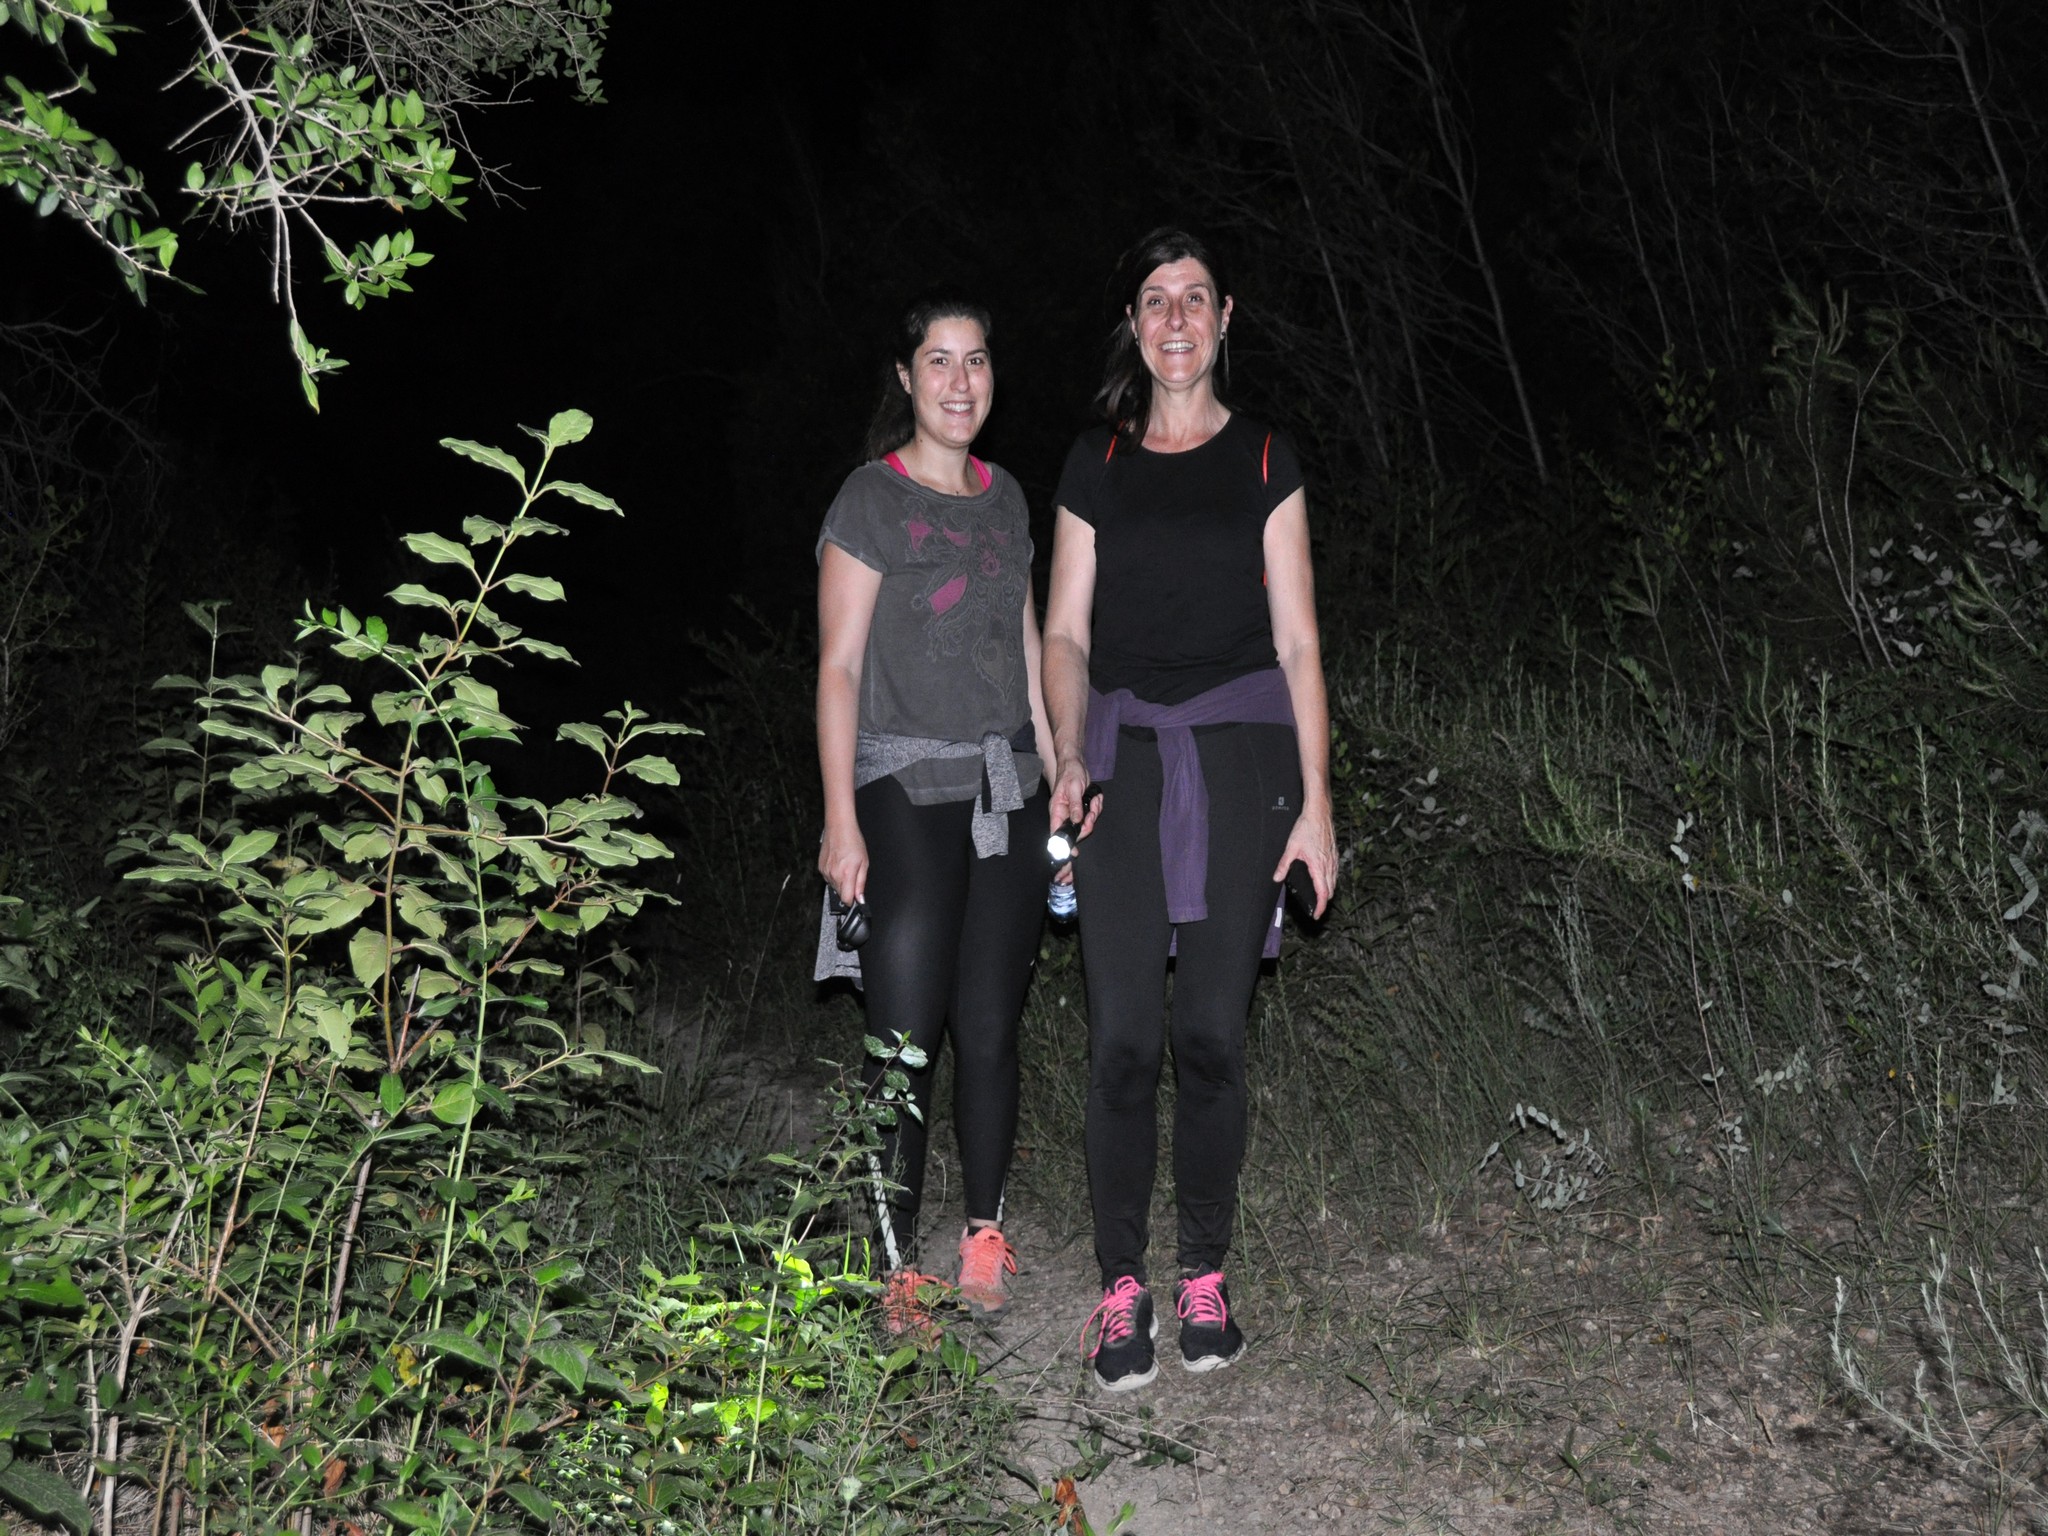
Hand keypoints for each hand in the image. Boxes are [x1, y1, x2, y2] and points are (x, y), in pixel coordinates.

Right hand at [819, 816, 867, 906]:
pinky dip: (834, 875)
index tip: (856, 897)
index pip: (846, 900)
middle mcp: (834, 875)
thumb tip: (860, 898)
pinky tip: (839, 864)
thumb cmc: (853, 841)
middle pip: (840, 894)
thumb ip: (861, 883)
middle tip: (853, 875)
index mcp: (846, 874)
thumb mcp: (864, 863)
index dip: (852, 900)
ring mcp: (825, 871)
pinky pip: (828, 878)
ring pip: (834, 886)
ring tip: (846, 867)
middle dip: (847, 889)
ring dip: (840, 882)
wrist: (839, 827)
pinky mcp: (820, 867)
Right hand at [1048, 756, 1102, 845]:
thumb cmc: (1070, 773)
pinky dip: (1097, 808)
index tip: (1073, 852)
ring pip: (1086, 824)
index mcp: (1057, 811)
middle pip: (1076, 832)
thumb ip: (1075, 805)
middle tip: (1092, 813)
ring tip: (1095, 801)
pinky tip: (1096, 798)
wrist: (1076, 764)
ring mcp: (1073, 813)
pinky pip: (1092, 816)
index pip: (1057, 833)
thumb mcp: (1073, 788)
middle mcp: (1064, 814)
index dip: (1065, 845)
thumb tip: (1076, 821)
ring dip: (1094, 813)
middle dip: (1087, 825)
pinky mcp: (1082, 809)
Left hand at [1272, 802, 1336, 918]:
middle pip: (1330, 890)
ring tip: (1319, 896)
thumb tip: (1277, 878)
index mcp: (1319, 866)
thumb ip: (1284, 864)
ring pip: (1334, 882)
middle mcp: (1329, 865)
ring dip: (1328, 891)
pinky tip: (1324, 878)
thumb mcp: (1291, 847)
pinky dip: (1331, 880)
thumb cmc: (1306, 828)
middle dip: (1324, 901)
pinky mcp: (1335, 854)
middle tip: (1315, 907)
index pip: (1322, 893)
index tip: (1316, 915)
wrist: (1319, 813)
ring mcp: (1333, 859)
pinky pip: (1335, 872)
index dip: (1320, 907)